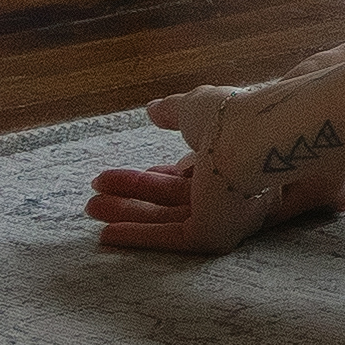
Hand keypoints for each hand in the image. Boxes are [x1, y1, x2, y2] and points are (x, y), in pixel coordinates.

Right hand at [82, 84, 344, 253]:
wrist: (255, 136)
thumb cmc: (233, 115)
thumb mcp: (196, 107)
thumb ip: (173, 111)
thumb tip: (152, 109)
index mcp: (233, 161)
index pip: (192, 175)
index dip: (159, 176)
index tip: (130, 174)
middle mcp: (232, 193)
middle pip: (173, 199)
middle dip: (134, 196)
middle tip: (95, 194)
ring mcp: (224, 216)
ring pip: (167, 218)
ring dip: (127, 215)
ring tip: (89, 208)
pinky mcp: (214, 235)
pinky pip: (169, 238)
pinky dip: (137, 236)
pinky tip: (105, 234)